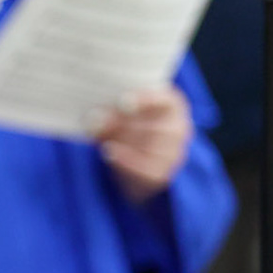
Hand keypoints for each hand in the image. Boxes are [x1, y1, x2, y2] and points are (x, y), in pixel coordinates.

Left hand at [94, 85, 192, 202]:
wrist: (133, 160)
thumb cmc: (126, 126)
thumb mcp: (116, 116)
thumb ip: (108, 114)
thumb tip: (95, 119)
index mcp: (171, 104)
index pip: (164, 99)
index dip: (144, 99)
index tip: (123, 101)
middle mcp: (178, 127)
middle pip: (156, 126)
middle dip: (124, 125)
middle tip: (96, 122)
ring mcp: (175, 151)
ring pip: (152, 148)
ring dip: (124, 143)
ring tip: (103, 140)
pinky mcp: (164, 172)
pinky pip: (147, 168)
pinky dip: (126, 161)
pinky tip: (109, 154)